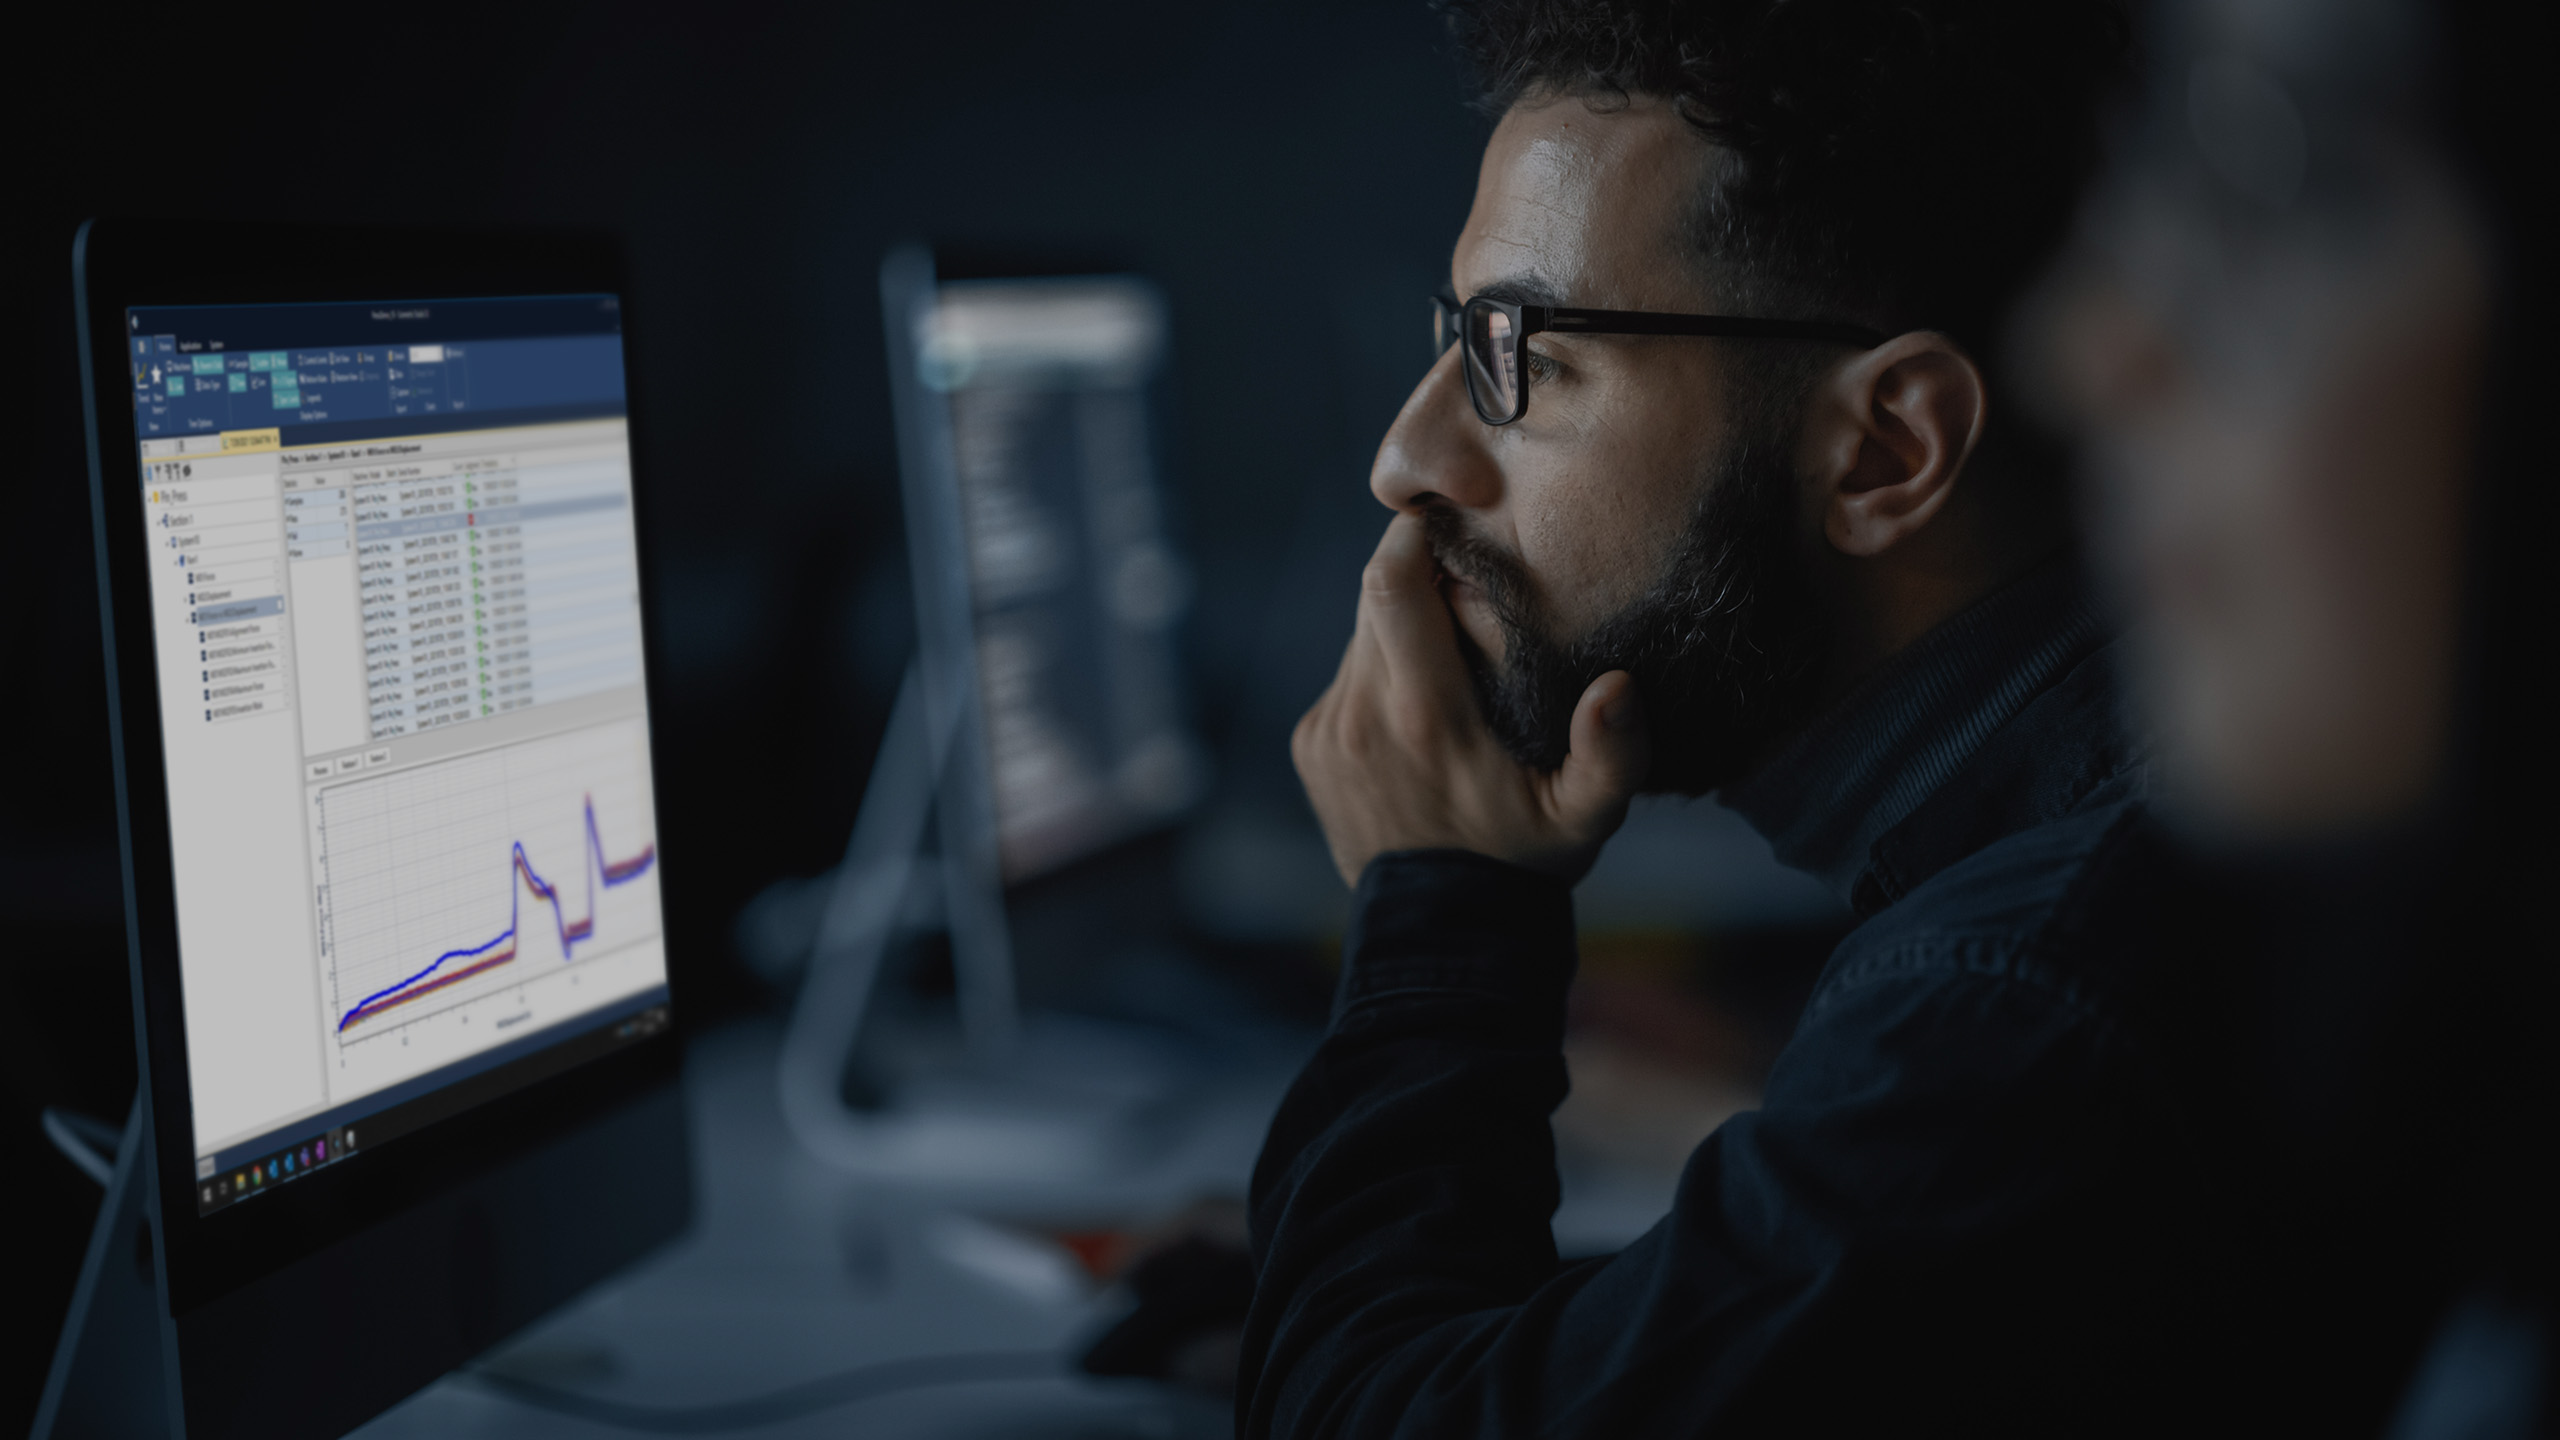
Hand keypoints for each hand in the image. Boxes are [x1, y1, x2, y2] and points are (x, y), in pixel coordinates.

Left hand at [1291, 512, 1649, 886]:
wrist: (1443, 929)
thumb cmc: (1524, 862)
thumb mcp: (1586, 818)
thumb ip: (1612, 755)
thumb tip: (1618, 686)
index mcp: (1424, 714)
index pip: (1391, 583)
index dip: (1412, 535)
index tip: (1450, 519)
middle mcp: (1362, 713)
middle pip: (1374, 598)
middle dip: (1415, 577)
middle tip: (1467, 583)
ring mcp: (1328, 730)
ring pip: (1360, 637)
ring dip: (1400, 631)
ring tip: (1453, 658)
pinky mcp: (1309, 745)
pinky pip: (1346, 680)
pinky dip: (1380, 676)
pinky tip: (1421, 713)